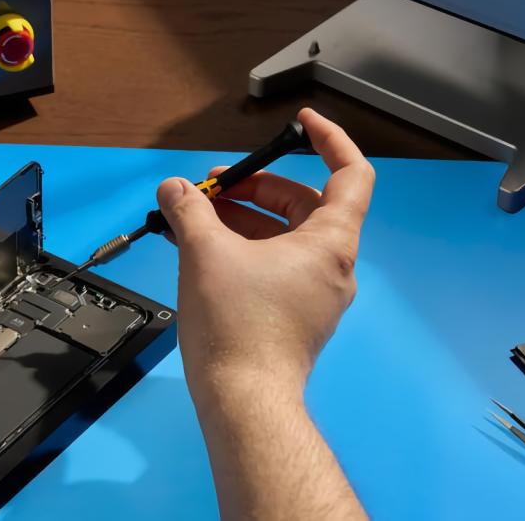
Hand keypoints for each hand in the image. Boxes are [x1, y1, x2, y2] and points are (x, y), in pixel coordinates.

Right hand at [157, 108, 374, 398]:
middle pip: (305, 205)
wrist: (243, 401)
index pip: (351, 174)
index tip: (299, 123)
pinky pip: (275, 266)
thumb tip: (173, 187)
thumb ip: (190, 210)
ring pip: (285, 238)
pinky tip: (202, 249)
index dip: (329, 140)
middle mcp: (333, 265)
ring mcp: (316, 294)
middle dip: (259, 186)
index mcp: (330, 242)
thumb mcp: (205, 254)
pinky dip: (245, 249)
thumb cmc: (236, 322)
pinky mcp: (296, 316)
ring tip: (196, 216)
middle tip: (213, 186)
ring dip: (244, 219)